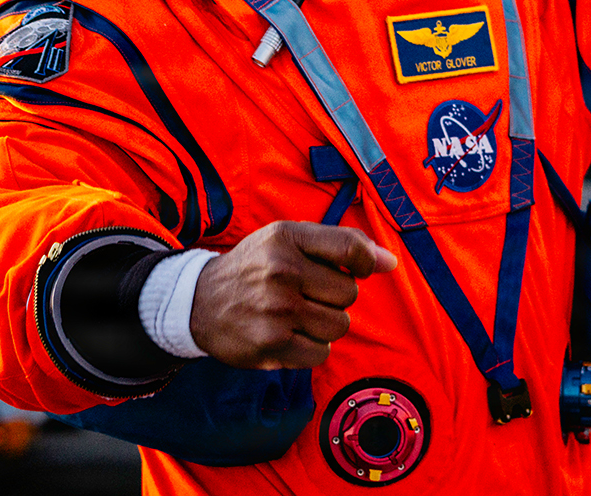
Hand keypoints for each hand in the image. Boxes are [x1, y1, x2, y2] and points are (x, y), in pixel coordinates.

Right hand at [188, 221, 396, 369]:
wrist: (199, 302)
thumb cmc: (256, 267)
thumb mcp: (288, 240)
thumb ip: (341, 245)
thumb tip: (391, 262)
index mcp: (286, 237)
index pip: (351, 248)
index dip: (365, 263)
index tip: (356, 270)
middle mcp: (281, 270)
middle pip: (349, 293)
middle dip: (335, 298)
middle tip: (305, 294)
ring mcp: (276, 310)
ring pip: (339, 326)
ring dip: (325, 325)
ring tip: (296, 316)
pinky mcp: (271, 344)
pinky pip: (321, 352)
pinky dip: (311, 348)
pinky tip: (288, 336)